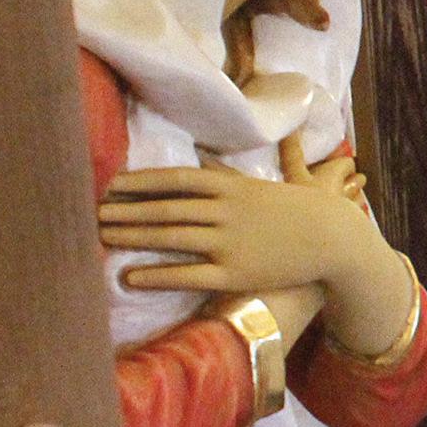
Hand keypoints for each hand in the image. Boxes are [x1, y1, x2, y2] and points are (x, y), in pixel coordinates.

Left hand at [108, 144, 415, 357]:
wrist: (337, 241)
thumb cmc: (308, 209)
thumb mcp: (273, 179)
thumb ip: (238, 171)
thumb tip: (210, 152)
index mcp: (233, 185)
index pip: (175, 179)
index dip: (138, 182)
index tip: (110, 184)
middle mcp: (225, 211)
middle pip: (163, 208)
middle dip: (124, 210)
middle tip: (90, 213)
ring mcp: (228, 243)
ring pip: (168, 237)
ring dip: (131, 235)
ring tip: (101, 236)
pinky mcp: (234, 274)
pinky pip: (186, 274)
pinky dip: (155, 274)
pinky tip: (129, 275)